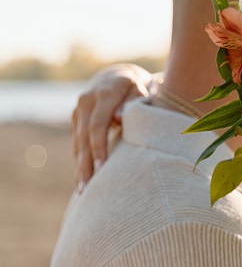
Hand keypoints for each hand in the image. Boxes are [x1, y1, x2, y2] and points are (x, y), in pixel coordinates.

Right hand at [72, 65, 152, 189]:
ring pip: (77, 142)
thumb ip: (133, 104)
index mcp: (103, 94)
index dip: (99, 148)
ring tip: (83, 190)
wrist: (117, 76)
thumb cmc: (137, 88)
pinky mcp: (76, 120)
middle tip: (87, 188)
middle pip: (84, 137)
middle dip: (85, 164)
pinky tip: (82, 180)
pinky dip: (80, 161)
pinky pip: (77, 143)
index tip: (102, 168)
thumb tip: (118, 118)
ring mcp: (78, 111)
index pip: (97, 125)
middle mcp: (86, 101)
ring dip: (79, 166)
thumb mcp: (140, 91)